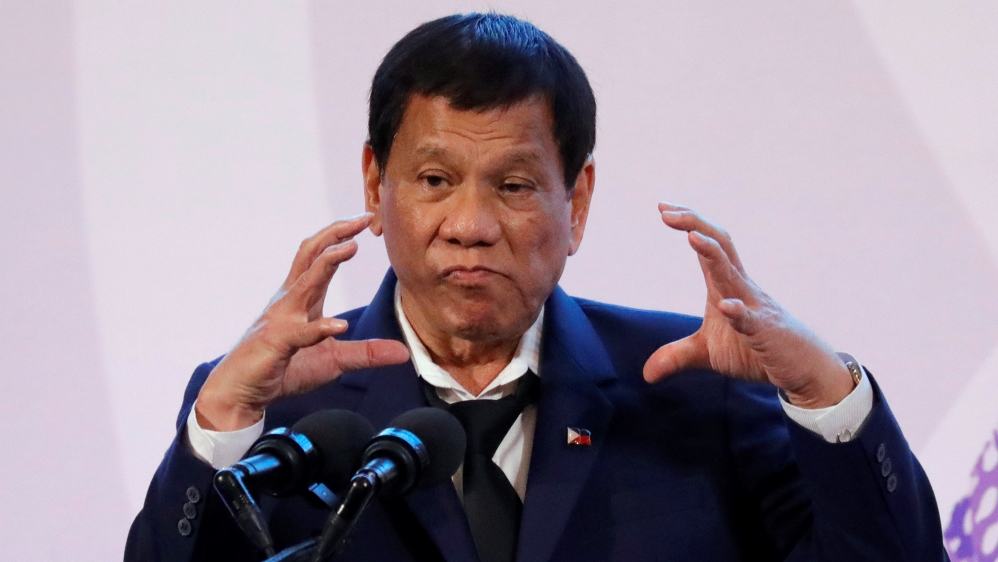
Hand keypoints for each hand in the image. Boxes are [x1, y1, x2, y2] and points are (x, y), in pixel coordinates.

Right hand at [196, 214, 409, 430]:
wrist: (239, 393)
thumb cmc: (282, 370)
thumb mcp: (333, 360)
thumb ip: (366, 353)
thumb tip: (403, 354)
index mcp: (301, 298)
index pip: (319, 257)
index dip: (341, 236)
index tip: (366, 220)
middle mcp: (289, 301)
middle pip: (310, 255)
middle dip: (335, 234)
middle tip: (362, 219)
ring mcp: (280, 319)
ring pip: (304, 283)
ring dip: (327, 263)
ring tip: (350, 248)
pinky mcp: (276, 344)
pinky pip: (299, 333)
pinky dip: (319, 327)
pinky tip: (339, 325)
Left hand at [643, 203, 853, 408]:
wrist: (804, 370)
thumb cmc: (758, 352)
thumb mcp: (710, 354)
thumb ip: (678, 356)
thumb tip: (646, 374)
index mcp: (727, 287)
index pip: (708, 247)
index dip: (688, 224)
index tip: (663, 207)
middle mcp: (742, 289)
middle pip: (720, 246)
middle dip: (695, 225)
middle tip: (666, 211)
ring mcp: (756, 309)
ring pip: (733, 276)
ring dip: (713, 256)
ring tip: (692, 237)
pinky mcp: (767, 335)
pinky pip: (752, 321)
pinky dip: (739, 313)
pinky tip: (725, 306)